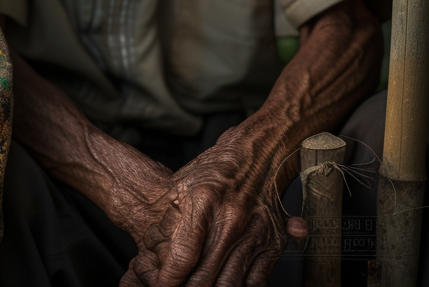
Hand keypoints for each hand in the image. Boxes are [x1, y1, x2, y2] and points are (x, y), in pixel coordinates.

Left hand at [120, 126, 303, 286]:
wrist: (258, 154)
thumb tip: (155, 253)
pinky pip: (255, 282)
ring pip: (230, 284)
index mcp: (203, 200)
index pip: (184, 255)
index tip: (161, 285)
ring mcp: (255, 233)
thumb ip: (169, 220)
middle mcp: (231, 219)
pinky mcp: (273, 244)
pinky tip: (223, 285)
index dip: (169, 278)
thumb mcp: (181, 185)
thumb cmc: (215, 169)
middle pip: (206, 276)